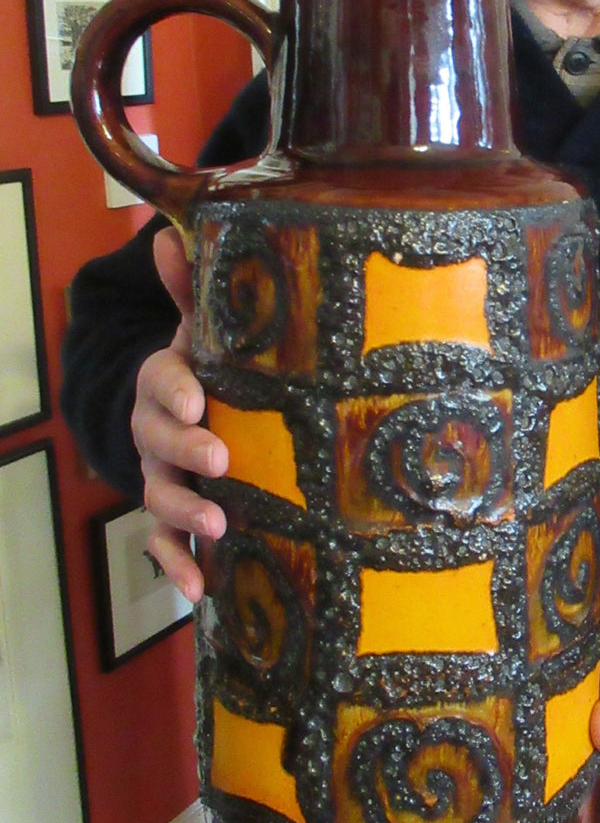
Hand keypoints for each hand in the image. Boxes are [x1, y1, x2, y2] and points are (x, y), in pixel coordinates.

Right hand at [136, 226, 227, 601]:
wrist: (182, 412)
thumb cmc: (206, 369)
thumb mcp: (202, 331)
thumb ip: (192, 291)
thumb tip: (167, 232)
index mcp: (168, 382)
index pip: (162, 380)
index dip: (175, 390)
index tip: (199, 400)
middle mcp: (156, 431)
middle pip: (158, 442)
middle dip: (184, 451)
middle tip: (219, 460)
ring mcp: (160, 476)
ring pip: (159, 495)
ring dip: (183, 513)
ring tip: (217, 528)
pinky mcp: (173, 516)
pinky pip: (165, 543)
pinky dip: (178, 565)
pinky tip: (203, 590)